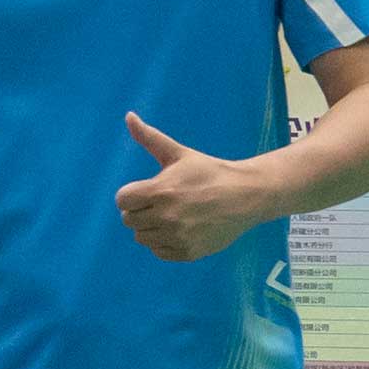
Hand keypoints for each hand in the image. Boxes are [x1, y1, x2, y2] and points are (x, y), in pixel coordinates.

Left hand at [113, 111, 271, 263]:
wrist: (245, 196)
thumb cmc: (209, 172)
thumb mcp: (179, 153)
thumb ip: (150, 138)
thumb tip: (128, 116)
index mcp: (160, 191)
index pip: (122, 200)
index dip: (131, 195)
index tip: (147, 191)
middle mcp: (166, 216)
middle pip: (129, 220)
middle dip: (140, 210)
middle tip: (161, 202)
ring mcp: (177, 236)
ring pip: (142, 237)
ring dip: (150, 227)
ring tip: (171, 215)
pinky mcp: (187, 252)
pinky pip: (158, 251)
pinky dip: (164, 242)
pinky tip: (179, 229)